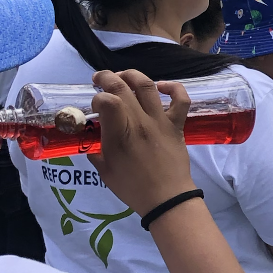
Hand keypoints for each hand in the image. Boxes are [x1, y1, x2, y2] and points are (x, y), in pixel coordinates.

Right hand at [87, 70, 196, 214]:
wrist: (166, 197)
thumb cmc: (132, 186)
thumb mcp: (104, 170)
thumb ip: (97, 151)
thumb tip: (92, 142)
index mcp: (119, 134)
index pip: (107, 100)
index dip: (97, 97)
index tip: (94, 105)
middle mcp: (139, 121)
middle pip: (122, 87)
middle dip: (106, 77)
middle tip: (98, 78)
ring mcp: (160, 120)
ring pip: (147, 86)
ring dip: (132, 75)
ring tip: (122, 76)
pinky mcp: (176, 124)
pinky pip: (181, 100)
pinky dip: (173, 87)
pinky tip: (161, 86)